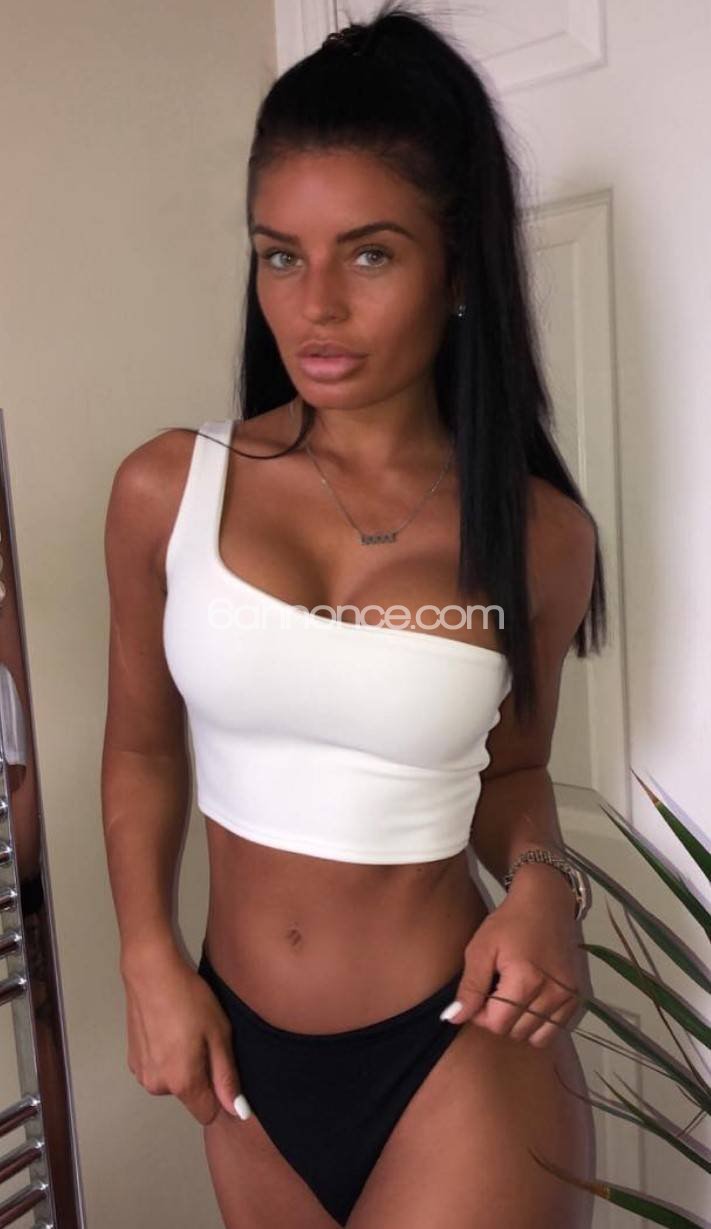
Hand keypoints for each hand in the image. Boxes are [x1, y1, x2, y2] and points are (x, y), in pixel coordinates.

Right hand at [121, 942, 250, 1124]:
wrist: (151, 972)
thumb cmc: (190, 999)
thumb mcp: (219, 1033)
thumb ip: (227, 1076)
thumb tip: (238, 1111)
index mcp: (182, 1082)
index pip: (207, 1114)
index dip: (221, 1098)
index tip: (223, 1071)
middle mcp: (157, 1086)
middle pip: (190, 1097)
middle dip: (201, 1077)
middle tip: (204, 1040)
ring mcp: (141, 1074)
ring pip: (174, 1083)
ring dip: (182, 1067)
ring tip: (184, 1032)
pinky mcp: (132, 1061)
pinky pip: (159, 1070)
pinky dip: (166, 1058)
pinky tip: (168, 1030)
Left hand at [440, 871, 591, 1047]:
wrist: (546, 903)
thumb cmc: (509, 922)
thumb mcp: (481, 948)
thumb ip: (470, 986)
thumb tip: (455, 1018)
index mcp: (526, 980)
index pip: (497, 1024)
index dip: (480, 1015)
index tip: (478, 994)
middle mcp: (552, 993)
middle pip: (515, 1032)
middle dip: (498, 1018)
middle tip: (494, 991)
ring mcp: (568, 997)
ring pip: (535, 1037)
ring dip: (519, 1024)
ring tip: (512, 996)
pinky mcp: (577, 997)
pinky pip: (555, 1030)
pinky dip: (540, 1023)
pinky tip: (530, 1000)